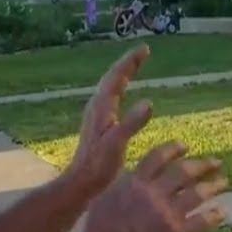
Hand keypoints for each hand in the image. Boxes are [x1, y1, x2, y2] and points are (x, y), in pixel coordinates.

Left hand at [67, 44, 153, 195]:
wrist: (82, 182)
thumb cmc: (99, 166)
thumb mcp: (117, 144)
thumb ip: (132, 123)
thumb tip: (149, 102)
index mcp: (101, 108)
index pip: (116, 77)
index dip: (130, 62)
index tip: (145, 49)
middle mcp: (98, 107)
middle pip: (113, 78)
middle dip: (128, 64)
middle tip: (143, 53)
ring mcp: (98, 115)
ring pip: (111, 87)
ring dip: (124, 75)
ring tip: (136, 67)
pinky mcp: (101, 124)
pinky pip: (113, 98)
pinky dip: (122, 89)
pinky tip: (128, 96)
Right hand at [78, 141, 227, 231]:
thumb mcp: (103, 203)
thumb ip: (121, 189)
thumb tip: (130, 180)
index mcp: (132, 183)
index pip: (156, 158)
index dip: (173, 150)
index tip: (186, 147)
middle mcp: (151, 193)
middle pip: (183, 172)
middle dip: (202, 165)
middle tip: (216, 163)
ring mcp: (166, 213)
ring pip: (197, 193)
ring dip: (213, 186)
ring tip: (223, 182)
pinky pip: (203, 220)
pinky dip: (215, 215)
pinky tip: (222, 212)